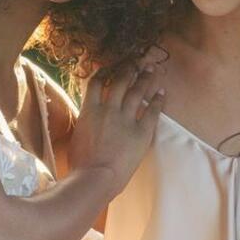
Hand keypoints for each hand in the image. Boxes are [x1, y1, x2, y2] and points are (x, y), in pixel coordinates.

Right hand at [67, 59, 166, 193]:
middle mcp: (108, 109)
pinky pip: (152, 111)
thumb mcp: (76, 137)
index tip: (110, 67)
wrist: (96, 177)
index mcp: (89, 110)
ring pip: (137, 92)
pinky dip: (158, 100)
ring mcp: (126, 119)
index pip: (96, 83)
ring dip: (145, 79)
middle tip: (136, 62)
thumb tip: (87, 119)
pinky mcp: (141, 131)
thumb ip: (84, 123)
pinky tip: (162, 92)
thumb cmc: (80, 164)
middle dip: (129, 69)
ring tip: (150, 69)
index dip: (104, 72)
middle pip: (120, 82)